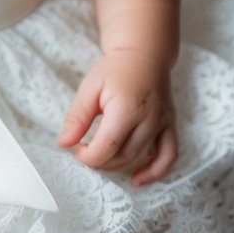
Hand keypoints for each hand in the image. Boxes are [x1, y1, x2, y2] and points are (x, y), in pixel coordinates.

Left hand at [58, 48, 177, 185]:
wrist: (143, 53)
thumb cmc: (114, 69)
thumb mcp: (90, 88)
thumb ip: (77, 117)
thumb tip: (64, 143)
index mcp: (126, 108)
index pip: (107, 146)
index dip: (88, 156)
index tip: (76, 149)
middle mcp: (149, 118)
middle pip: (123, 155)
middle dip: (100, 160)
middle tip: (85, 151)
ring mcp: (163, 122)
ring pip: (141, 157)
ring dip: (118, 165)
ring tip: (102, 160)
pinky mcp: (170, 125)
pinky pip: (169, 155)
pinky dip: (156, 171)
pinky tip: (139, 178)